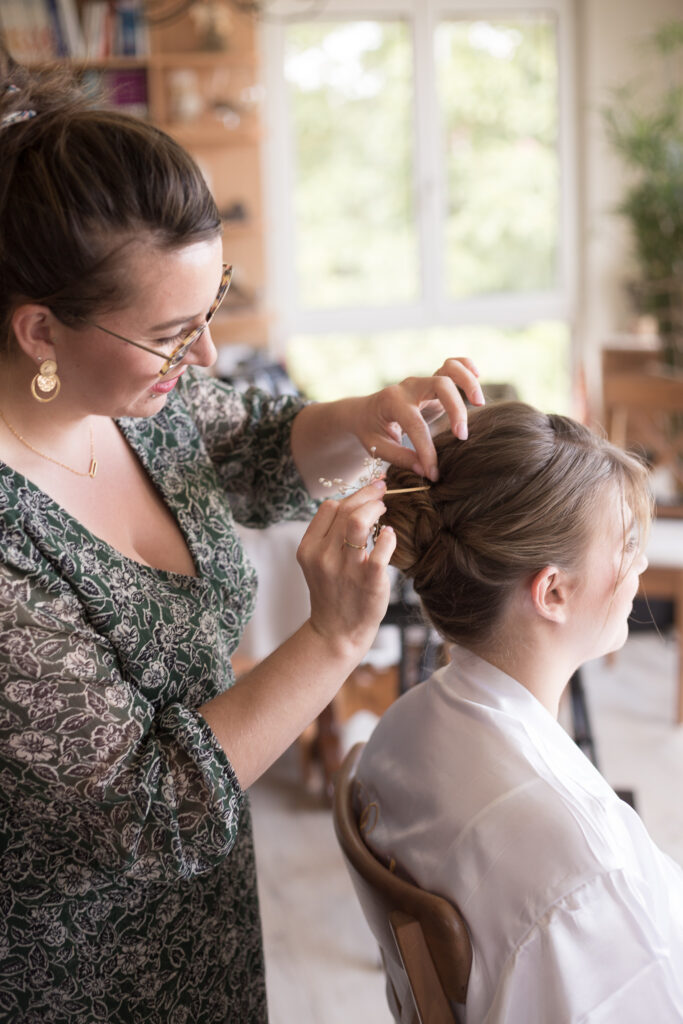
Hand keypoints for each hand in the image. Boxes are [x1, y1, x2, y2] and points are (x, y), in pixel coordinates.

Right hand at [297, 480, 395, 660]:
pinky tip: (390, 535)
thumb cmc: (333, 592)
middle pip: (345, 509)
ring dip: (375, 507)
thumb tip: (356, 502)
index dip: (351, 494)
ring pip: (358, 522)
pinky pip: (381, 548)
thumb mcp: (319, 562)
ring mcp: (345, 568)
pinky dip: (388, 536)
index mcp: (308, 548)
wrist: (337, 631)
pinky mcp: (368, 580)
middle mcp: (323, 556)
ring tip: (384, 509)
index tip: (367, 491)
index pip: (328, 508)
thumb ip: (329, 535)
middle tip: (382, 491)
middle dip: (368, 494)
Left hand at [355, 356, 483, 480]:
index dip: (427, 451)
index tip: (434, 473)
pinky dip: (466, 366)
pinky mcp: (433, 384)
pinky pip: (453, 364)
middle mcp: (409, 387)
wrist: (364, 412)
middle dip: (456, 409)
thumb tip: (425, 470)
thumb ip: (401, 458)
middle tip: (462, 436)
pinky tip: (477, 377)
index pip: (416, 426)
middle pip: (441, 385)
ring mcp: (422, 383)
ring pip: (450, 368)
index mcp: (392, 402)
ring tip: (479, 403)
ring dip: (467, 382)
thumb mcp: (377, 447)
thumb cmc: (370, 430)